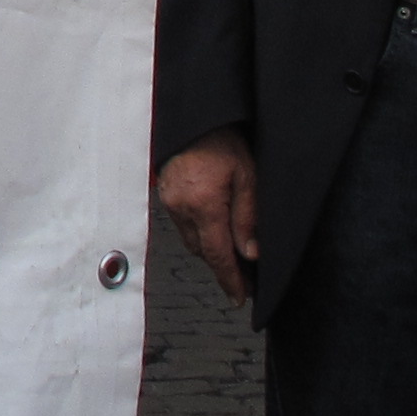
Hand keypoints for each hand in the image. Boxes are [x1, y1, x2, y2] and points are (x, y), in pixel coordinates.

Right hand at [152, 131, 256, 305]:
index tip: (240, 297)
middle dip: (222, 267)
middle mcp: (182, 207)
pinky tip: (213, 230)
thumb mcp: (248, 176)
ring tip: (231, 255)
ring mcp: (170, 203)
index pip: (218, 254)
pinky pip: (183, 226)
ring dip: (210, 250)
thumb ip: (248, 217)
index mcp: (204, 204)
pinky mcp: (165, 196)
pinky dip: (199, 233)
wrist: (194, 118)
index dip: (230, 279)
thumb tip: (250, 252)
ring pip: (191, 241)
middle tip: (244, 279)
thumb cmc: (222, 140)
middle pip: (202, 252)